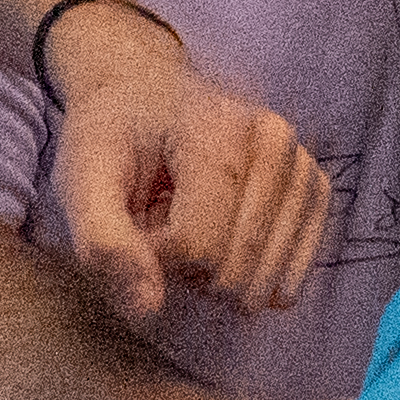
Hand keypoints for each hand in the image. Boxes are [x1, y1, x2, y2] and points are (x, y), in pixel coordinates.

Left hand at [34, 0, 334, 326]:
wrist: (146, 90)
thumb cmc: (113, 137)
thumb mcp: (84, 179)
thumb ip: (105, 243)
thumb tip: (149, 309)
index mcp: (217, 130)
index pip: (196, 247)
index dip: (154, 257)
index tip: (134, 221)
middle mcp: (273, 141)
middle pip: (234, 268)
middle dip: (187, 271)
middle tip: (161, 219)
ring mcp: (302, 164)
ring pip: (265, 275)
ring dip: (218, 273)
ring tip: (190, 221)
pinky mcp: (315, 187)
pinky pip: (295, 264)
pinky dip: (254, 272)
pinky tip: (228, 249)